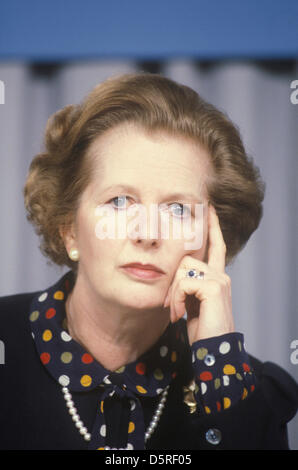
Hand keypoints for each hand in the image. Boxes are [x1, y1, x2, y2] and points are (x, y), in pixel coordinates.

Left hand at [163, 204, 233, 345]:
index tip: (209, 208)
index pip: (216, 246)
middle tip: (169, 305)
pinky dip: (175, 299)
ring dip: (172, 293)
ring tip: (174, 313)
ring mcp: (219, 279)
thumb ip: (187, 286)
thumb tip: (173, 275)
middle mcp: (221, 275)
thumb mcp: (191, 303)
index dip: (212, 227)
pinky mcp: (214, 287)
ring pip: (182, 270)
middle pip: (186, 258)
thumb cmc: (201, 330)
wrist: (213, 351)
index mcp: (217, 277)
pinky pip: (183, 282)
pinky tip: (178, 315)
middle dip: (172, 282)